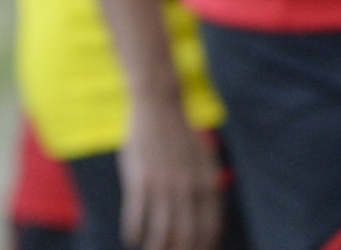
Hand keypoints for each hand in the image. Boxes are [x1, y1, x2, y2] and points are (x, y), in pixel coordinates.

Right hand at [119, 98, 219, 249]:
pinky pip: (136, 215)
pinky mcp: (138, 179)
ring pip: (161, 231)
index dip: (203, 245)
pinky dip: (134, 231)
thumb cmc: (177, 131)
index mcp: (206, 185)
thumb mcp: (202, 159)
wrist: (157, 104)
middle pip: (186, 234)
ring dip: (156, 248)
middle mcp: (187, 190)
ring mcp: (162, 185)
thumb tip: (207, 212)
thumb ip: (205, 185)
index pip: (209, 228)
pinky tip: (131, 238)